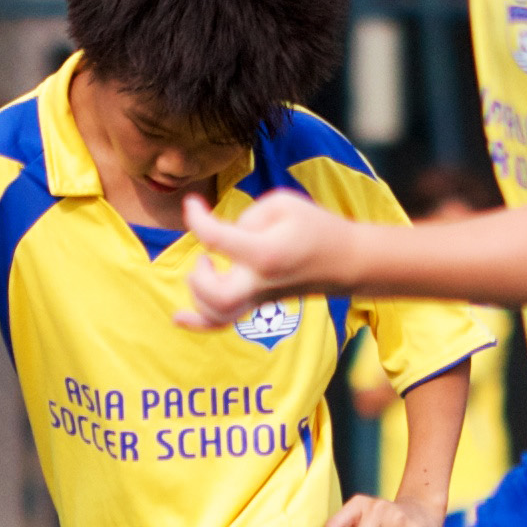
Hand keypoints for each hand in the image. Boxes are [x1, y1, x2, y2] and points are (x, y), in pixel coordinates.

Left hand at [177, 188, 344, 328]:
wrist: (347, 260)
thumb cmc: (317, 227)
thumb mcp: (284, 204)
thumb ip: (248, 216)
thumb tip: (227, 234)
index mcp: (265, 253)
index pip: (216, 239)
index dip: (196, 217)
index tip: (192, 203)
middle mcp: (259, 282)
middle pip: (214, 296)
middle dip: (199, 276)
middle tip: (208, 258)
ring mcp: (258, 298)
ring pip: (216, 314)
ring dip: (198, 293)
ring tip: (207, 270)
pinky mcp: (258, 303)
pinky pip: (224, 323)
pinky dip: (199, 323)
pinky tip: (178, 319)